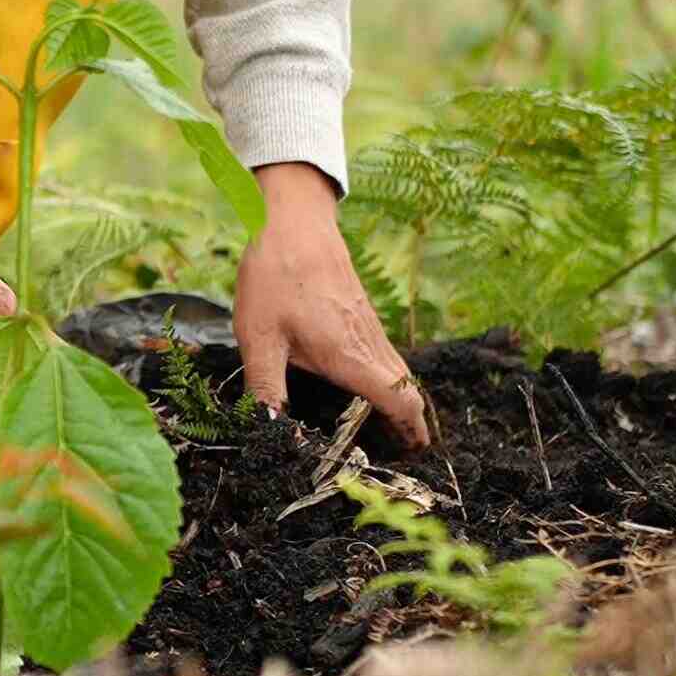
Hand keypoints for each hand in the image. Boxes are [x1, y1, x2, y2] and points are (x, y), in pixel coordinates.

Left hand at [233, 163, 431, 447]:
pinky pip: (385, 354)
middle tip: (402, 453)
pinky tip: (363, 384)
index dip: (412, 431)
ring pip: (398, 371)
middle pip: (407, 390)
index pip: (400, 400)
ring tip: (387, 429)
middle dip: (410, 424)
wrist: (293, 221)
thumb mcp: (259, 338)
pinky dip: (387, 378)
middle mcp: (369, 343)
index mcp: (350, 356)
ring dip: (399, 401)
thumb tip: (268, 430)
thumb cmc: (276, 277)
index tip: (416, 454)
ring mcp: (369, 326)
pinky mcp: (360, 312)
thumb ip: (265, 388)